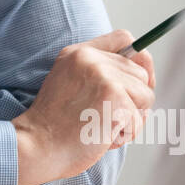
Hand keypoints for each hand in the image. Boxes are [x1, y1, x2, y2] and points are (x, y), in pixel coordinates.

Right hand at [13, 29, 154, 184]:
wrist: (37, 146)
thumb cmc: (56, 125)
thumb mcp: (71, 84)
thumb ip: (104, 71)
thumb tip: (147, 64)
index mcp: (79, 52)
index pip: (125, 39)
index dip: (137, 61)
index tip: (130, 83)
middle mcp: (91, 59)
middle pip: (140, 73)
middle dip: (132, 100)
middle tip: (104, 116)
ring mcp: (103, 76)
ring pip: (145, 96)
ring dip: (130, 118)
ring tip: (102, 126)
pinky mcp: (115, 98)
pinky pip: (139, 119)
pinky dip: (125, 134)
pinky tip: (101, 136)